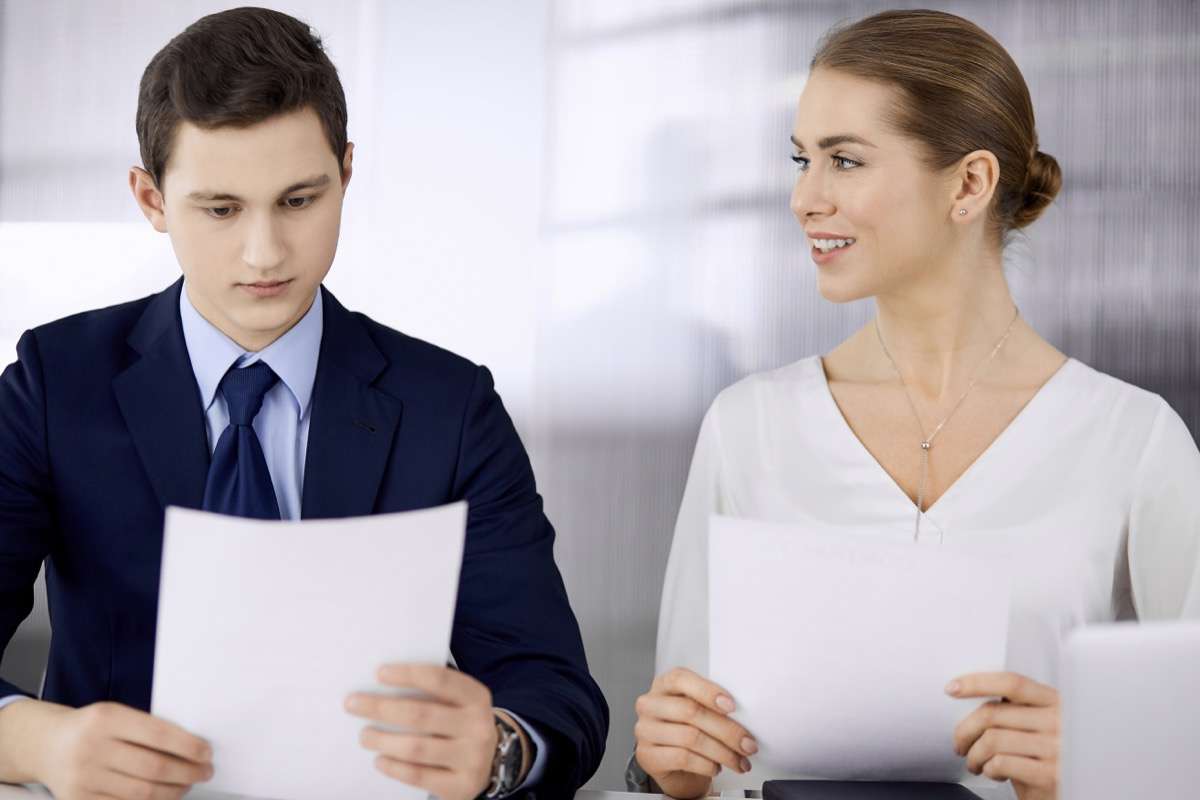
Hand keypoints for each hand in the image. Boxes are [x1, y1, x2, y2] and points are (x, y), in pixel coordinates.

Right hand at [6, 699, 212, 799]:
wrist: (47, 745)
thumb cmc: (93, 728)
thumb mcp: (116, 715)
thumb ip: (148, 729)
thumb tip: (193, 749)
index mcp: (107, 719)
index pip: (158, 734)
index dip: (188, 746)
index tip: (207, 752)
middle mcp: (92, 748)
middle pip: (154, 768)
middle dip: (188, 772)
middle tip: (205, 771)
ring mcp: (83, 778)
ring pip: (142, 793)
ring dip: (174, 792)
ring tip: (187, 784)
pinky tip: (164, 797)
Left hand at [345, 664, 500, 799]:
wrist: (488, 764)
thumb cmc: (459, 724)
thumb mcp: (457, 704)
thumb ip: (431, 694)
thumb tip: (382, 686)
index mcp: (477, 698)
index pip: (440, 680)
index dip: (408, 675)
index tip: (379, 673)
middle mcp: (478, 726)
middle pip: (421, 714)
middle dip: (382, 707)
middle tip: (353, 703)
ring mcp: (472, 758)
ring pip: (417, 747)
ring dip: (383, 740)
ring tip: (364, 735)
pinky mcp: (461, 786)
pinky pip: (419, 776)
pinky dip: (394, 767)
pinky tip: (379, 759)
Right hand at [634, 667, 757, 799]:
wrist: (676, 767)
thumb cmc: (690, 731)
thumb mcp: (700, 711)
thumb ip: (713, 706)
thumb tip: (745, 715)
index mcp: (664, 685)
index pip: (681, 679)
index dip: (707, 691)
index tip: (732, 706)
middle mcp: (650, 704)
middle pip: (690, 711)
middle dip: (726, 730)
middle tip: (748, 744)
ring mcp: (645, 731)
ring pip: (690, 737)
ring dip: (722, 752)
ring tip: (739, 761)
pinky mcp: (647, 756)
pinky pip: (683, 758)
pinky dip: (706, 765)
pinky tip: (716, 767)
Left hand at [948, 671, 1059, 799]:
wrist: (1064, 793)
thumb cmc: (1043, 757)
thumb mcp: (1036, 725)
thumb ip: (1015, 708)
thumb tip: (968, 693)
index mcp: (1054, 701)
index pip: (1012, 682)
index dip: (977, 682)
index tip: (952, 688)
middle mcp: (1059, 721)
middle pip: (992, 713)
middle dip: (965, 731)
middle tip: (960, 745)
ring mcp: (1057, 748)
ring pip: (992, 740)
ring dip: (974, 755)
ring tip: (975, 763)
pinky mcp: (1050, 775)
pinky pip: (1001, 763)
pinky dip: (988, 769)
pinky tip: (993, 772)